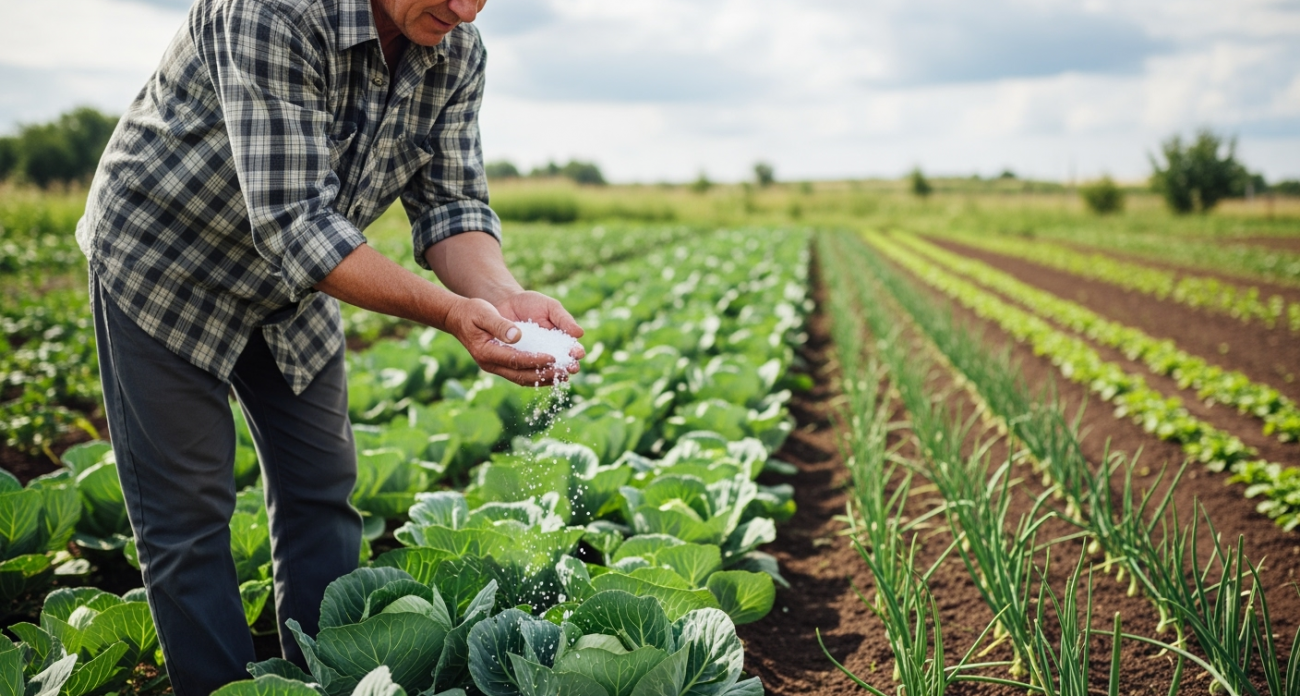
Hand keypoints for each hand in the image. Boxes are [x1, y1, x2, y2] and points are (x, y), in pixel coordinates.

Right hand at [443, 293, 583, 385]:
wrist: (460, 317)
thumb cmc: (472, 311)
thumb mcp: (483, 312)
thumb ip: (499, 324)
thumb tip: (517, 335)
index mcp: (486, 352)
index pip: (515, 360)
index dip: (535, 359)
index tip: (553, 357)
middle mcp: (490, 364)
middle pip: (521, 375)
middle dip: (544, 374)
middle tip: (565, 370)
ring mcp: (495, 367)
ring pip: (523, 379)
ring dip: (544, 379)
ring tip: (564, 376)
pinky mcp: (501, 365)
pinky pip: (521, 375)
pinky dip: (538, 376)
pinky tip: (553, 374)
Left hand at [495, 290, 585, 373]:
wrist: (505, 304)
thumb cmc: (531, 304)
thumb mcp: (550, 308)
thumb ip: (564, 319)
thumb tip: (580, 333)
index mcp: (561, 340)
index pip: (572, 349)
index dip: (576, 352)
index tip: (578, 353)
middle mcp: (550, 352)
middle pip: (562, 363)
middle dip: (568, 366)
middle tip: (572, 367)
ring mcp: (534, 359)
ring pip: (545, 371)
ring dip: (552, 373)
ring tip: (556, 373)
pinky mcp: (518, 363)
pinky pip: (526, 373)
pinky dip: (531, 374)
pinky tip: (536, 374)